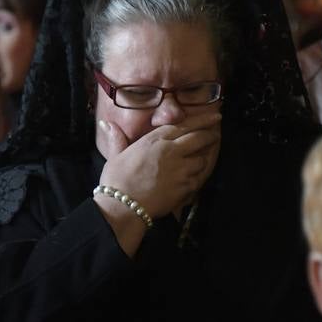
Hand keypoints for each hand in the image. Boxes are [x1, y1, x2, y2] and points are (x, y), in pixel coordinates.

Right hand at [95, 109, 221, 219]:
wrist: (123, 205)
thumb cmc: (117, 180)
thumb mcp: (115, 155)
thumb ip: (116, 139)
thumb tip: (106, 124)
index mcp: (156, 139)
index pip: (185, 125)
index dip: (202, 120)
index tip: (215, 116)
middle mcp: (172, 150)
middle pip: (199, 139)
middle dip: (210, 136)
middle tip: (215, 135)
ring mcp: (181, 169)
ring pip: (201, 160)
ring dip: (201, 160)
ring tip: (198, 163)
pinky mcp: (185, 186)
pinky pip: (198, 180)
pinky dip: (196, 180)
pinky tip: (191, 182)